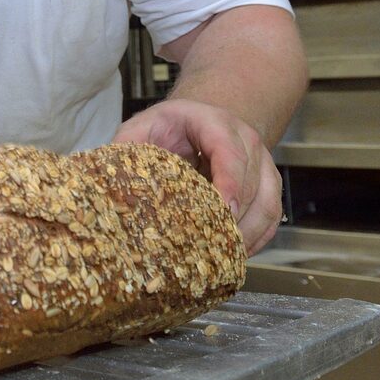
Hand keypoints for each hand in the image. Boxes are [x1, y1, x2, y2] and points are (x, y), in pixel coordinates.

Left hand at [112, 98, 282, 254]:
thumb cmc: (168, 127)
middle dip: (236, 218)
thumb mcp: (142, 128)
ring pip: (267, 203)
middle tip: (215, 247)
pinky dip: (257, 239)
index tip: (223, 210)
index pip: (229, 151)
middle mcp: (246, 140)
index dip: (229, 182)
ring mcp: (262, 164)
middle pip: (253, 183)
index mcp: (213, 122)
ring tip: (223, 258)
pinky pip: (271, 217)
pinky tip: (235, 255)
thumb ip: (126, 149)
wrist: (199, 121)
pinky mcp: (268, 185)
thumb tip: (108, 184)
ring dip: (248, 234)